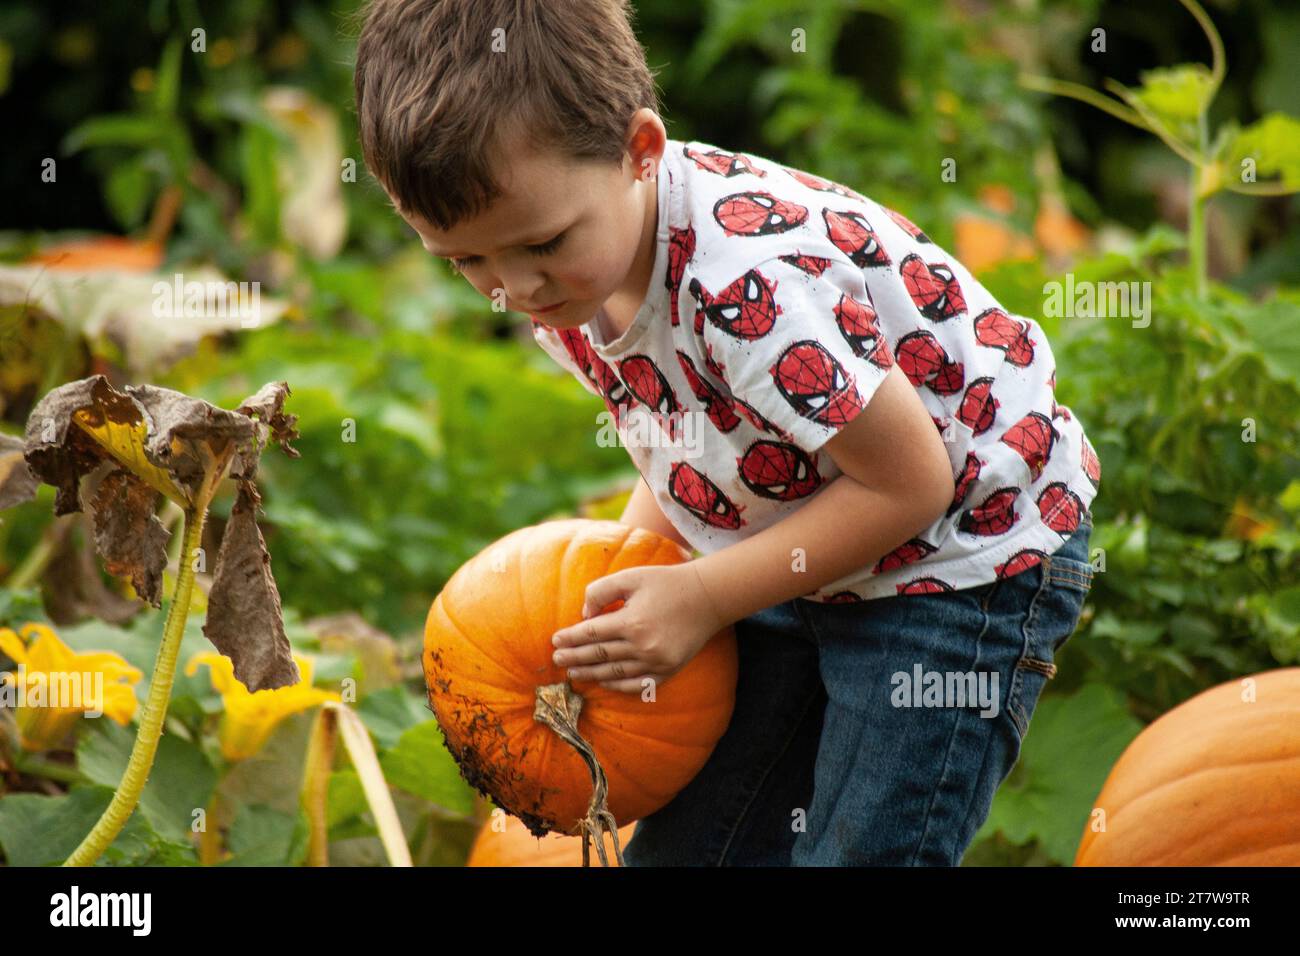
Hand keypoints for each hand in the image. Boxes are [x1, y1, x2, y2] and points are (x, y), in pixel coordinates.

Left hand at [550, 562, 727, 694]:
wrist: (706, 597)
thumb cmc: (666, 582)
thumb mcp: (631, 576)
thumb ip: (602, 591)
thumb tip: (584, 615)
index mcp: (631, 621)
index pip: (591, 633)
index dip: (571, 638)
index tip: (555, 640)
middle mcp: (642, 645)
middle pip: (599, 655)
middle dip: (575, 658)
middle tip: (556, 660)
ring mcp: (656, 662)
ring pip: (615, 672)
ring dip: (591, 674)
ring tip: (573, 673)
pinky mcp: (668, 670)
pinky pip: (638, 684)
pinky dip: (618, 685)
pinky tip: (603, 682)